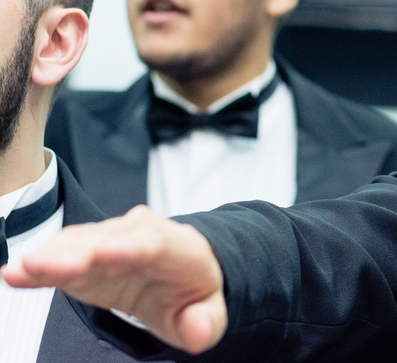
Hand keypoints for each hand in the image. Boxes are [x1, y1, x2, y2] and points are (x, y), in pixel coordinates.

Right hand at [2, 205, 226, 353]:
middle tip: (46, 263)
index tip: (104, 251)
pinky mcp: (87, 254)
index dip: (130, 246)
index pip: (157, 244)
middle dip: (80, 251)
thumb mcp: (209, 311)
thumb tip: (199, 328)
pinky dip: (41, 265)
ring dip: (53, 255)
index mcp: (181, 249)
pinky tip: (15, 274)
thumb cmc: (192, 291)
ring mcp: (113, 241)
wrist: (179, 272)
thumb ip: (207, 322)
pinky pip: (63, 255)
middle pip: (111, 239)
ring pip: (83, 242)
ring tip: (25, 268)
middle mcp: (144, 236)